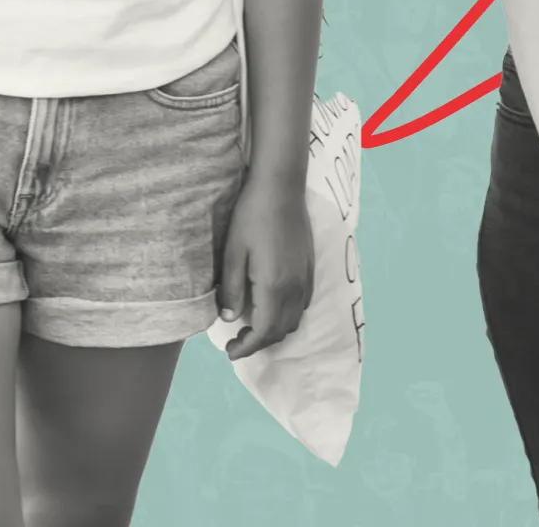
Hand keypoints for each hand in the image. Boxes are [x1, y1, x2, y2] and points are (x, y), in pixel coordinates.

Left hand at [217, 175, 313, 360]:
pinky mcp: (310, 267)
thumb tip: (228, 319)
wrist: (281, 188)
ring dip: (274, 330)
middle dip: (259, 342)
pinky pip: (303, 304)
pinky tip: (270, 305)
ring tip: (251, 326)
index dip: (247, 348)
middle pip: (281, 331)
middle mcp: (294, 287)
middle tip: (235, 340)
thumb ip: (230, 289)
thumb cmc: (252, 216)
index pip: (264, 332)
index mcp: (274, 286)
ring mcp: (305, 278)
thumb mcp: (232, 253)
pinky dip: (287, 315)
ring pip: (295, 319)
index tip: (230, 352)